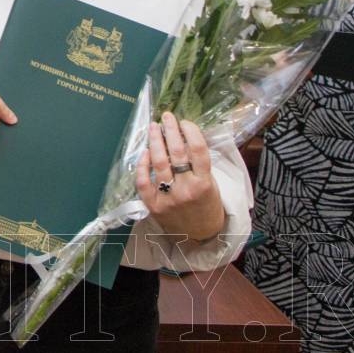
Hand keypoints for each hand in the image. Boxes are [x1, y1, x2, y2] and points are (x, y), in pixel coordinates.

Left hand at [135, 112, 224, 241]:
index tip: (184, 122)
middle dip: (171, 130)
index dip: (190, 131)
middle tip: (166, 116)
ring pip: (159, 163)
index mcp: (204, 183)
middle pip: (177, 152)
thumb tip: (184, 136)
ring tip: (154, 127)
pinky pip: (143, 181)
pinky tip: (144, 152)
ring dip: (155, 141)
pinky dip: (142, 165)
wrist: (201, 236)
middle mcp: (186, 189)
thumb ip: (199, 163)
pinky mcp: (154, 206)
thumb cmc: (207, 205)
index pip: (198, 150)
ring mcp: (168, 198)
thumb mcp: (211, 183)